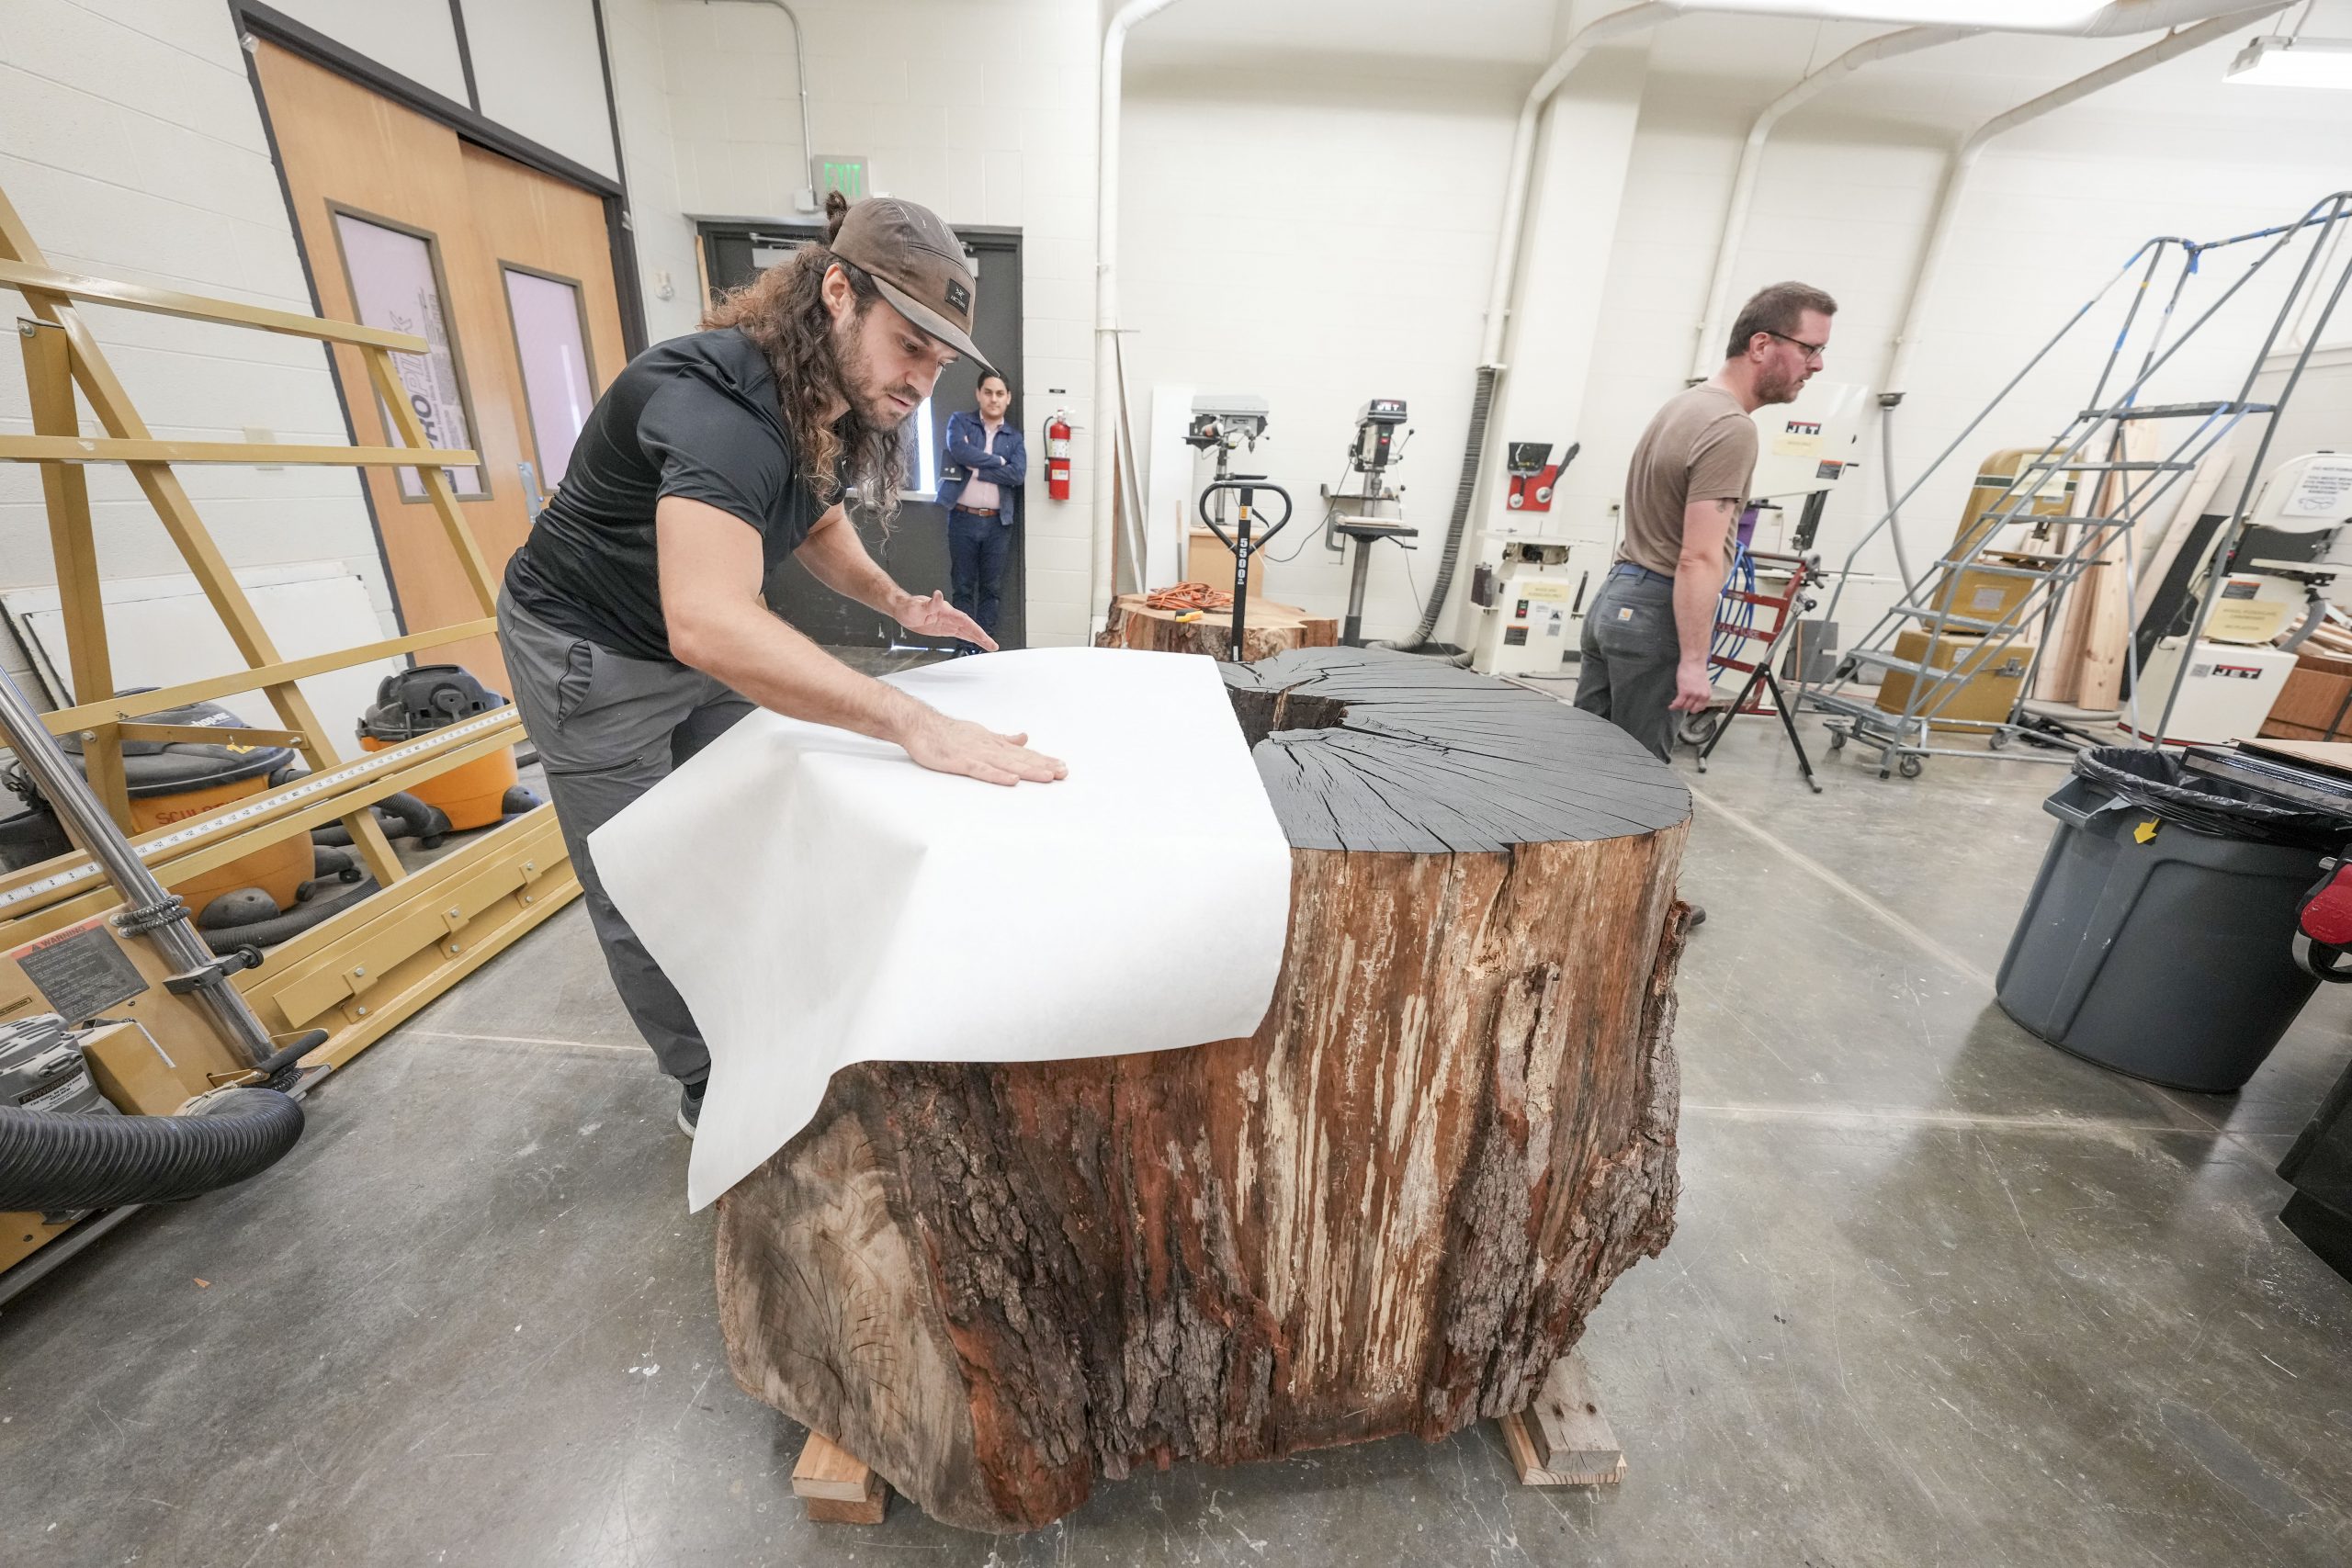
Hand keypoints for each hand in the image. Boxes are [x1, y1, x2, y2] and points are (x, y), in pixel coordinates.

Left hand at [895, 589, 995, 651]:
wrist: (903, 609)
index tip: (984, 637)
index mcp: (946, 611)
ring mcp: (947, 622)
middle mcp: (949, 616)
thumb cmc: (908, 607)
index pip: (964, 621)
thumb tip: (938, 595)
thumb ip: (930, 603)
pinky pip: (959, 633)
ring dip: (978, 638)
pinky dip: (969, 637)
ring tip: (991, 646)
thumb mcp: (917, 606)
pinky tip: (976, 641)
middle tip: (993, 646)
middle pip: (969, 627)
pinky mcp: (944, 628)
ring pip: (966, 631)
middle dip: (982, 636)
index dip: (975, 629)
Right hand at [898, 709, 1067, 786]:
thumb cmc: (948, 732)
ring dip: (1028, 770)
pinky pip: (982, 770)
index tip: (1061, 767)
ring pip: (1007, 764)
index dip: (1043, 760)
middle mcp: (989, 747)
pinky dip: (998, 775)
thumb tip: (1024, 738)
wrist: (921, 726)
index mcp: (994, 743)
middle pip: (1021, 759)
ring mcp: (976, 754)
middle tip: (1063, 773)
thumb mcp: (981, 734)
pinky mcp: (961, 762)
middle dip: (1043, 766)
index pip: (1023, 753)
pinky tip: (1012, 779)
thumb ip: (1003, 739)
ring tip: (1047, 776)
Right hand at [1669, 658, 1714, 712]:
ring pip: (1684, 707)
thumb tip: (1694, 700)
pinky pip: (1678, 703)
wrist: (1694, 662)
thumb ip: (1700, 693)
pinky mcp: (1684, 692)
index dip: (1692, 708)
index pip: (1700, 708)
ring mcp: (1693, 694)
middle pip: (1691, 709)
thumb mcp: (1703, 685)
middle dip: (1685, 707)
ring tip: (1675, 703)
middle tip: (1681, 704)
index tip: (1688, 706)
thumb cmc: (1697, 670)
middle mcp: (1701, 696)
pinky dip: (1673, 706)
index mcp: (1707, 695)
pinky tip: (1671, 706)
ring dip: (1679, 706)